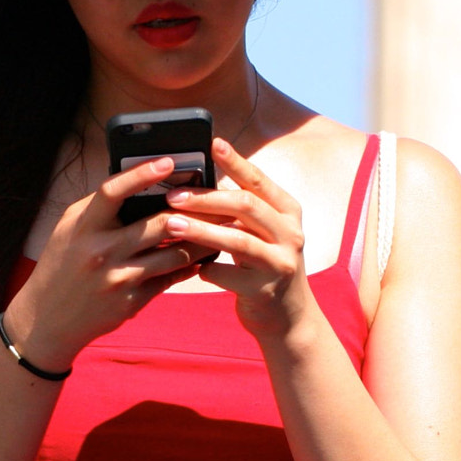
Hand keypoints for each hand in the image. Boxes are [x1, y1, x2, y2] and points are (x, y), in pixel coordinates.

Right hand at [2, 156, 205, 370]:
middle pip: (160, 224)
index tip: (167, 160)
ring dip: (201, 240)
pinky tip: (201, 258)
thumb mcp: (69, 230)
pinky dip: (188, 266)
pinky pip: (170, 278)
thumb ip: (99, 208)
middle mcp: (102, 252)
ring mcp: (119, 279)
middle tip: (216, 198)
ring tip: (220, 227)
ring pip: (175, 254)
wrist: (47, 320)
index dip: (141, 173)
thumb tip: (137, 183)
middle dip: (194, 210)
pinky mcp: (132, 301)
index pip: (112, 192)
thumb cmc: (61, 266)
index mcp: (84, 228)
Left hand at [166, 138, 317, 338]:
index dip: (236, 162)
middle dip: (206, 198)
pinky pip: (229, 277)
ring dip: (201, 231)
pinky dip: (206, 269)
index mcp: (288, 212)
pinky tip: (189, 267)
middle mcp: (290, 234)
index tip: (212, 143)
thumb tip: (197, 183)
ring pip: (237, 240)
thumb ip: (240, 211)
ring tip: (170, 223)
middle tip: (172, 195)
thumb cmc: (263, 265)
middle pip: (246, 206)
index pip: (258, 181)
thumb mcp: (261, 233)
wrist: (288, 317)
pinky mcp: (266, 291)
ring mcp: (281, 263)